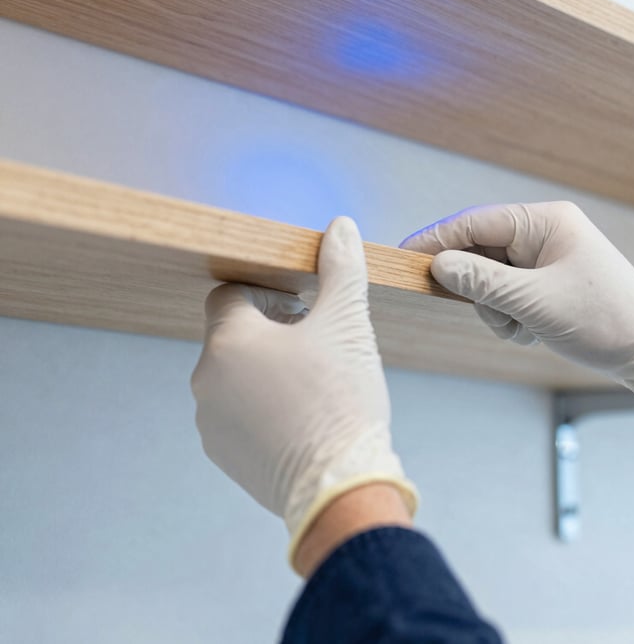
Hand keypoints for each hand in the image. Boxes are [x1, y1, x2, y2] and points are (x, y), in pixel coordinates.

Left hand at [192, 216, 417, 569]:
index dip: (267, 294)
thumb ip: (340, 269)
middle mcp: (206, 380)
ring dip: (265, 368)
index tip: (302, 310)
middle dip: (271, 331)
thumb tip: (340, 227)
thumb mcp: (346, 323)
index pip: (230, 294)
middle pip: (232, 334)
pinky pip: (236, 412)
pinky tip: (300, 416)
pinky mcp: (223, 454)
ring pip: (234, 374)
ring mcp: (210, 421)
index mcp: (228, 341)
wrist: (340, 488)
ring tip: (311, 383)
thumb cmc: (341, 400)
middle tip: (315, 345)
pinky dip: (260, 406)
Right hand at [401, 202, 633, 415]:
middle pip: (480, 250)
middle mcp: (543, 232)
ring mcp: (545, 256)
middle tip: (492, 313)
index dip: (437, 239)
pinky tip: (531, 331)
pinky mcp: (546, 280)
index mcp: (545, 222)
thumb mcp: (534, 302)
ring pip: (490, 276)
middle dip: (478, 287)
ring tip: (522, 328)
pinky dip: (509, 315)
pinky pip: (507, 292)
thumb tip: (437, 264)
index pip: (475, 222)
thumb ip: (481, 280)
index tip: (404, 256)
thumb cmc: (602, 321)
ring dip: (495, 307)